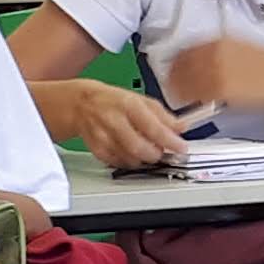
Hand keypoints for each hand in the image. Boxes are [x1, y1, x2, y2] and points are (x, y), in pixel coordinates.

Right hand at [64, 80, 199, 168]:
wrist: (81, 104)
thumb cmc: (113, 101)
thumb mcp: (140, 100)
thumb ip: (163, 115)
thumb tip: (181, 127)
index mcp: (128, 104)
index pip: (152, 127)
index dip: (170, 140)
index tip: (181, 148)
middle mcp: (113, 120)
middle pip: (139, 147)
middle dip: (156, 154)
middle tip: (163, 151)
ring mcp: (103, 136)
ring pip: (129, 158)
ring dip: (144, 159)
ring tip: (148, 151)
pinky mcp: (96, 149)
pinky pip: (118, 163)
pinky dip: (130, 162)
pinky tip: (132, 154)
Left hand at [151, 34, 263, 117]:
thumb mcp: (241, 50)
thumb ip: (218, 53)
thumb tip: (200, 63)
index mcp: (219, 41)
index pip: (184, 51)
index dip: (176, 64)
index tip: (173, 72)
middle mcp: (215, 52)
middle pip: (180, 66)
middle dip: (173, 78)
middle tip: (173, 88)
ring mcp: (217, 70)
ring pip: (185, 82)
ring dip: (179, 91)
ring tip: (182, 99)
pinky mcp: (222, 88)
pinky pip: (197, 96)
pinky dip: (191, 101)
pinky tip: (194, 106)